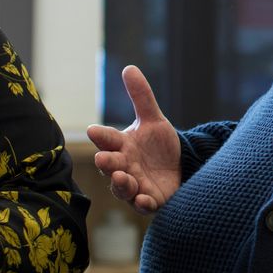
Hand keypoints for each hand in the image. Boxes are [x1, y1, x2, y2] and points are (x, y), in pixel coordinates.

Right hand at [86, 65, 182, 214]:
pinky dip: (143, 203)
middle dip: (107, 162)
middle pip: (111, 166)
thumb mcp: (154, 119)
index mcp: (122, 146)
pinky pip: (144, 205)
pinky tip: (146, 199)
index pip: (108, 140)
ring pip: (123, 188)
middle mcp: (125, 167)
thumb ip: (142, 97)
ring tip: (122, 178)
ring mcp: (136, 185)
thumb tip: (129, 68)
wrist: (179, 167)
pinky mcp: (151, 200)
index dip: (101, 135)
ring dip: (121, 184)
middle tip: (103, 158)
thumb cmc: (158, 145)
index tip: (93, 130)